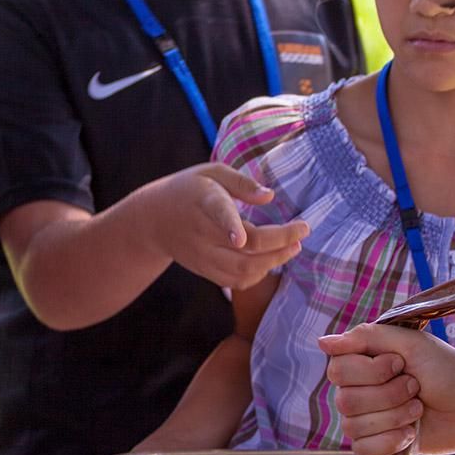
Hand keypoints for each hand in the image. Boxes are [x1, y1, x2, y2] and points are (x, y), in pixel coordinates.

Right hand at [148, 164, 307, 289]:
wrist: (153, 220)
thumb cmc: (189, 189)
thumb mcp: (212, 172)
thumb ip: (242, 182)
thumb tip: (270, 195)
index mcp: (204, 202)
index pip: (218, 214)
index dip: (230, 226)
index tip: (242, 236)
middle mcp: (202, 233)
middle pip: (245, 249)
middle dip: (279, 244)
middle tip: (302, 232)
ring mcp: (202, 256)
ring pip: (243, 269)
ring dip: (274, 261)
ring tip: (293, 247)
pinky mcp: (204, 270)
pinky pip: (235, 281)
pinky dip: (258, 274)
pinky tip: (270, 260)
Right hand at [317, 323, 454, 454]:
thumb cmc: (449, 370)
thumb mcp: (410, 344)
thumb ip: (366, 337)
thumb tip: (322, 342)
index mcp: (363, 362)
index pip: (337, 369)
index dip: (371, 370)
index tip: (400, 363)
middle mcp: (358, 389)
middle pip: (346, 400)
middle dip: (389, 395)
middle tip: (415, 387)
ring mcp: (367, 419)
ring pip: (354, 426)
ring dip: (395, 416)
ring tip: (418, 409)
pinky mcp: (379, 444)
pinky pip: (362, 449)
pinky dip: (390, 441)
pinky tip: (412, 433)